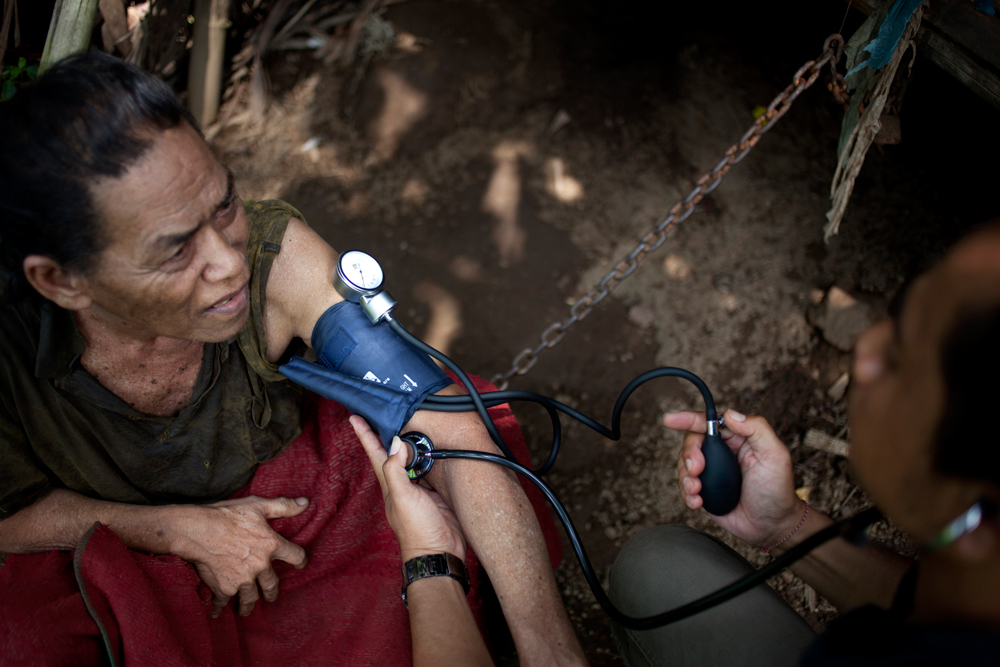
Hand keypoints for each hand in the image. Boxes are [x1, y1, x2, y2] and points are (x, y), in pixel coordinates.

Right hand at [167, 495, 309, 617]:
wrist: (198, 531)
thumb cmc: (227, 516)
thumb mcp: (258, 505)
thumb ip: (283, 506)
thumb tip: (306, 502)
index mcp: (272, 545)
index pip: (295, 556)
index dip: (300, 560)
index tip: (300, 564)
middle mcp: (260, 566)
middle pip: (272, 585)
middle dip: (271, 592)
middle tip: (271, 595)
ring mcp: (243, 580)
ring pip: (251, 598)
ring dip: (249, 604)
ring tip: (247, 608)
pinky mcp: (225, 588)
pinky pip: (224, 602)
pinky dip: (220, 608)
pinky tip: (217, 612)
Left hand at [350, 415, 466, 561]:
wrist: (440, 552)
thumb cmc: (417, 530)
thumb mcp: (402, 498)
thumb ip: (396, 470)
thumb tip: (396, 442)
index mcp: (390, 483)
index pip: (374, 453)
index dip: (365, 434)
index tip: (354, 417)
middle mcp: (402, 482)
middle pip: (391, 452)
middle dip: (385, 432)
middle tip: (381, 412)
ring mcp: (420, 487)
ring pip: (411, 457)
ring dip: (408, 441)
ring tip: (405, 421)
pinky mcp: (436, 491)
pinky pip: (431, 466)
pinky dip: (430, 454)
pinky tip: (433, 446)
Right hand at [668, 408, 805, 548]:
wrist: (771, 527)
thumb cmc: (778, 490)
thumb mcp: (775, 455)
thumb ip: (756, 429)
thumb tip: (730, 414)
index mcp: (738, 438)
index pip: (709, 422)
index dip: (688, 418)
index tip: (670, 420)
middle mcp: (722, 451)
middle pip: (692, 442)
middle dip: (689, 454)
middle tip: (696, 470)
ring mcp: (712, 471)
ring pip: (684, 464)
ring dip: (685, 476)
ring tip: (697, 490)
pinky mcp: (705, 489)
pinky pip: (685, 485)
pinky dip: (686, 493)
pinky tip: (697, 501)